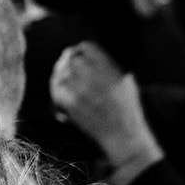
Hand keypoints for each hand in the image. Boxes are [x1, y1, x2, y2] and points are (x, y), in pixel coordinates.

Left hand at [49, 42, 161, 172]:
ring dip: (59, 82)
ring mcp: (82, 88)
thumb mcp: (126, 82)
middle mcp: (96, 74)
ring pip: (60, 75)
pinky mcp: (72, 102)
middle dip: (66, 66)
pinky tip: (63, 106)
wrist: (125, 137)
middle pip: (70, 59)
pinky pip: (56, 92)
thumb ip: (109, 66)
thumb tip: (88, 56)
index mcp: (110, 67)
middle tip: (64, 74)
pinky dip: (57, 98)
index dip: (79, 51)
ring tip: (64, 91)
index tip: (75, 57)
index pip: (86, 47)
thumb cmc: (127, 112)